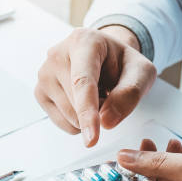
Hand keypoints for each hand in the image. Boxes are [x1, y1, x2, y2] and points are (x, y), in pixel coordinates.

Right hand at [34, 25, 155, 146]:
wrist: (104, 56)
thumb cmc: (121, 62)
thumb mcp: (142, 72)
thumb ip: (130, 93)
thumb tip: (106, 121)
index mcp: (83, 42)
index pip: (83, 82)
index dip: (88, 111)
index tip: (91, 138)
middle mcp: (57, 55)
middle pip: (78, 104)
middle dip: (100, 110)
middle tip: (109, 90)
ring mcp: (44, 74)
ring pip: (70, 118)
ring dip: (90, 116)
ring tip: (96, 93)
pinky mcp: (39, 92)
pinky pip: (63, 123)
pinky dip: (79, 120)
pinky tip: (82, 101)